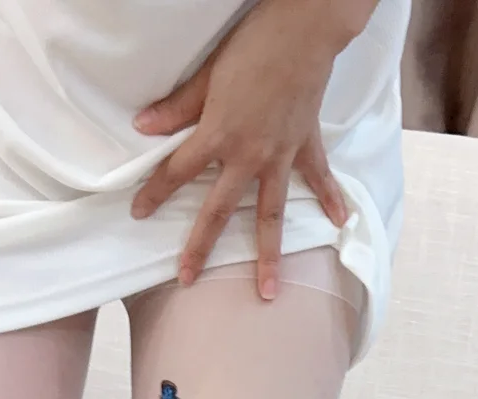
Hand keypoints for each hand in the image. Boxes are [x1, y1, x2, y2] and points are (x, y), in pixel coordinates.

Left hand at [130, 0, 350, 299]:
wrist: (305, 28)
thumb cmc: (254, 45)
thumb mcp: (207, 75)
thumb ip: (177, 108)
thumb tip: (143, 128)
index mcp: (219, 135)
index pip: (177, 171)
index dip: (154, 192)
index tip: (137, 213)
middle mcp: (248, 155)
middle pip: (218, 210)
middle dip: (201, 247)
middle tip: (187, 279)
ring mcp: (280, 155)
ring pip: (270, 215)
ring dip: (268, 255)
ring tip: (268, 291)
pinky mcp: (306, 144)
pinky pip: (318, 178)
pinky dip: (331, 199)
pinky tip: (340, 223)